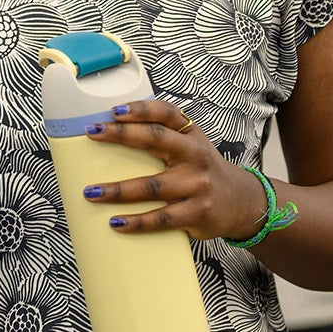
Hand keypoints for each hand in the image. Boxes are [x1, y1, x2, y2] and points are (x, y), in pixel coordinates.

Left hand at [78, 99, 267, 240]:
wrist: (240, 202)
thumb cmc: (203, 170)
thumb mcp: (192, 146)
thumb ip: (164, 136)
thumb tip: (114, 129)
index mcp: (191, 135)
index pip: (166, 113)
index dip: (140, 109)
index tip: (114, 110)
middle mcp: (195, 155)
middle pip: (155, 140)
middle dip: (121, 134)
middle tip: (93, 132)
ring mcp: (197, 185)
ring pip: (152, 185)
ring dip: (118, 190)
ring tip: (91, 192)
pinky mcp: (197, 213)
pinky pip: (162, 218)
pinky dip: (137, 221)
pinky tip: (116, 222)